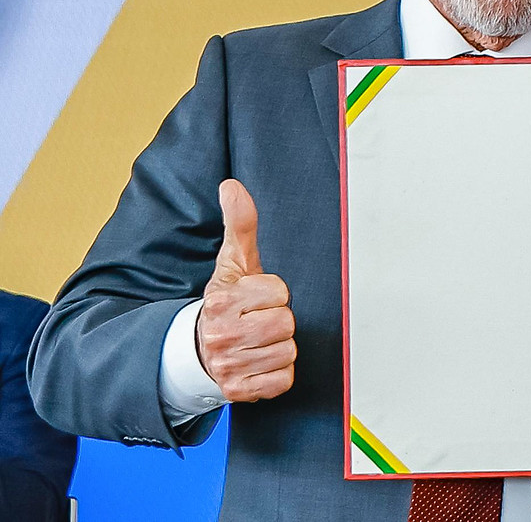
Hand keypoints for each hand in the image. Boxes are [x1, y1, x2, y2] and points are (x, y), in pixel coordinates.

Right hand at [196, 179, 295, 400]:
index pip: (279, 292)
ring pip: (288, 350)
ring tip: (256, 342)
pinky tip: (258, 363)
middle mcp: (220, 335)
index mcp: (220, 300)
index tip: (256, 298)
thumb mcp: (232, 264)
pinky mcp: (239, 392)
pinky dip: (277, 373)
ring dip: (279, 347)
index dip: (274, 294)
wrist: (195, 352)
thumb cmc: (224, 304)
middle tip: (257, 321)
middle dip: (278, 320)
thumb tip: (232, 186)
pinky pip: (284, 380)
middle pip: (286, 322)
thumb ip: (239, 225)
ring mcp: (228, 366)